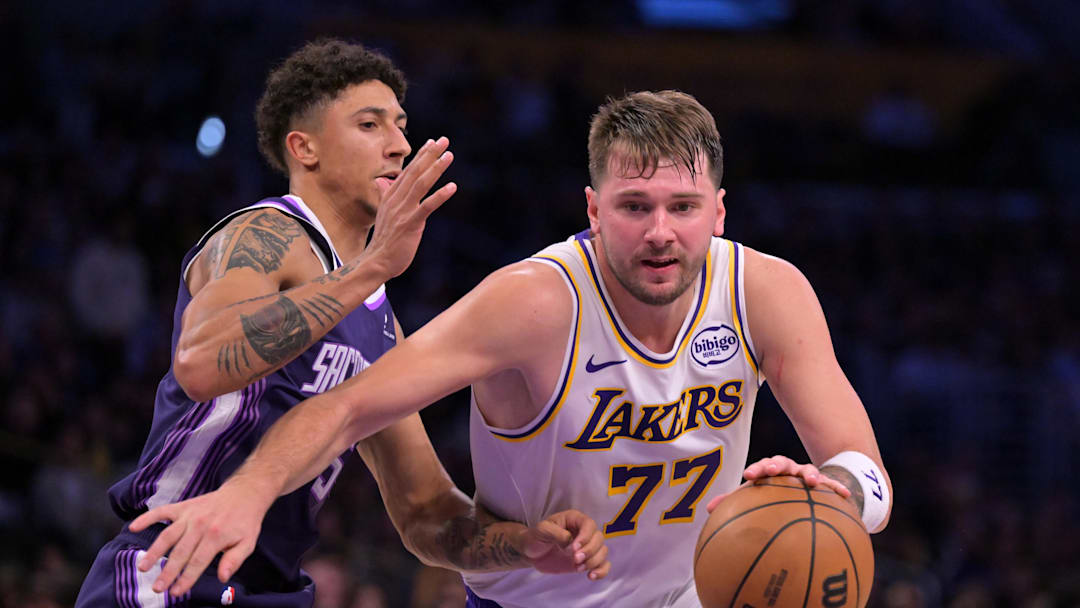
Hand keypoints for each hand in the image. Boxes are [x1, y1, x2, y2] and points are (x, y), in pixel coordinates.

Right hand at [127, 479, 273, 596]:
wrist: (244, 494)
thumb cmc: (245, 522)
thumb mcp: (247, 543)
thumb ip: (234, 560)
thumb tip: (222, 577)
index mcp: (217, 536)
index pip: (198, 562)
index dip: (186, 579)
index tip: (176, 592)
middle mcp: (200, 525)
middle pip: (180, 552)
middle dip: (168, 572)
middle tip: (157, 587)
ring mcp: (190, 515)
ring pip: (167, 535)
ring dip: (154, 551)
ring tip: (142, 567)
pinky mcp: (183, 506)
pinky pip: (162, 511)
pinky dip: (147, 518)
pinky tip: (133, 527)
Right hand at [364, 136, 456, 278]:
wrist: (376, 261)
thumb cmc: (384, 240)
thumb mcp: (384, 213)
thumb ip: (385, 196)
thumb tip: (381, 182)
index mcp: (390, 196)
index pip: (408, 171)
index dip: (421, 155)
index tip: (432, 142)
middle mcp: (396, 200)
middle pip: (415, 172)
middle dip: (430, 154)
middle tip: (444, 140)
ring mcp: (403, 211)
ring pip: (421, 184)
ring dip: (436, 168)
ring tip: (449, 155)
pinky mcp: (410, 224)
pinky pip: (427, 207)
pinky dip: (440, 195)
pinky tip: (452, 186)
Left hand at [520, 509, 609, 580]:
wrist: (532, 553)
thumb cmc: (536, 537)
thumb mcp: (542, 530)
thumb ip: (556, 533)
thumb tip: (570, 541)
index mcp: (574, 519)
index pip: (589, 524)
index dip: (585, 537)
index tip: (574, 549)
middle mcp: (584, 532)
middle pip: (599, 538)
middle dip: (589, 551)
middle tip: (575, 560)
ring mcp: (587, 547)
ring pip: (603, 551)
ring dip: (594, 561)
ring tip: (578, 568)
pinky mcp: (587, 560)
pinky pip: (603, 564)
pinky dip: (601, 571)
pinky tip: (591, 576)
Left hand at [704, 455, 850, 512]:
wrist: (807, 488)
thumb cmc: (776, 493)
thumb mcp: (758, 496)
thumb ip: (736, 501)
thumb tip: (709, 510)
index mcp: (772, 472)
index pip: (762, 466)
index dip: (757, 469)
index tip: (749, 475)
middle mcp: (790, 470)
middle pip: (783, 462)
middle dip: (777, 465)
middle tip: (772, 471)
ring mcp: (808, 475)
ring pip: (808, 470)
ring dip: (809, 474)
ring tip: (811, 482)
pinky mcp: (826, 484)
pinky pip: (832, 486)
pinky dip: (837, 488)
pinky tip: (846, 495)